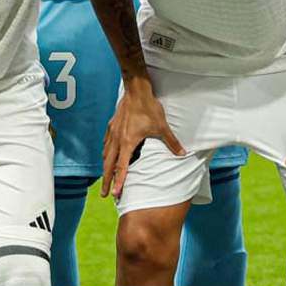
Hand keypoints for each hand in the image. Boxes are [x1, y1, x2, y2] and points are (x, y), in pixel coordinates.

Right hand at [103, 80, 184, 198]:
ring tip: (104, 177)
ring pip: (105, 154)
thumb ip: (171, 142)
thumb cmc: (148, 108)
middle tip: (104, 194)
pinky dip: (105, 152)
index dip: (119, 182)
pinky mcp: (111, 126)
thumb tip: (182, 153)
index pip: (122, 167)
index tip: (116, 194)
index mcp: (128, 143)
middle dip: (106, 181)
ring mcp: (112, 133)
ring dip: (104, 168)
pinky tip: (106, 155)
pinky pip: (106, 143)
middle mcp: (117, 140)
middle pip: (109, 165)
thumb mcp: (162, 127)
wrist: (136, 90)